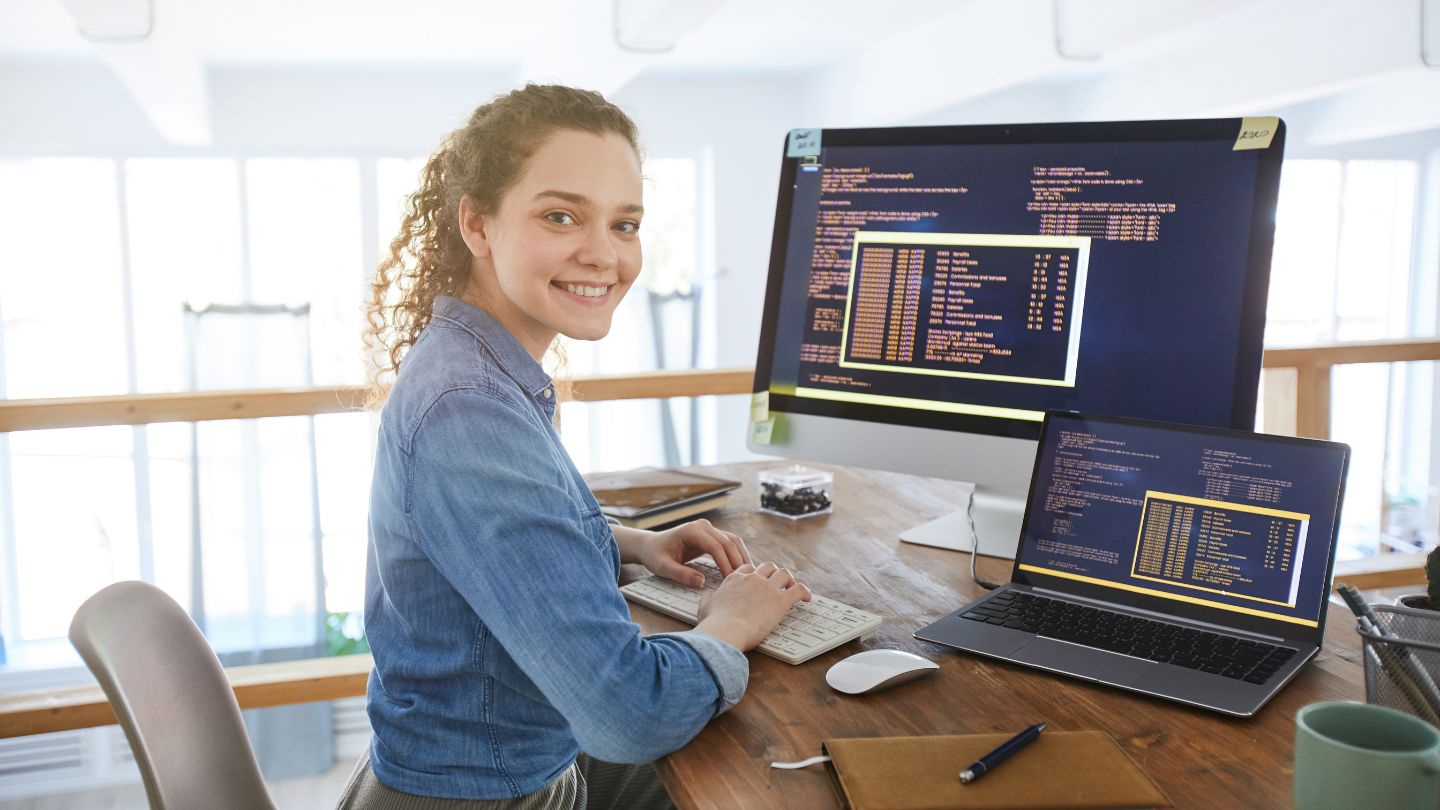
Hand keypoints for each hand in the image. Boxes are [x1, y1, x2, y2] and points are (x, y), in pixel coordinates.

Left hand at [636, 518, 751, 588]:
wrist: (651, 545)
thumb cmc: (655, 555)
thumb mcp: (662, 567)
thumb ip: (681, 575)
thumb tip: (701, 582)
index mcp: (691, 531)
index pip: (716, 546)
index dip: (725, 564)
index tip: (730, 580)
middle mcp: (703, 526)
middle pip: (729, 542)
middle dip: (737, 561)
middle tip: (745, 581)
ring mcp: (709, 529)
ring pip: (733, 541)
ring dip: (741, 557)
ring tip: (749, 575)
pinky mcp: (712, 536)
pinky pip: (730, 543)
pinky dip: (737, 555)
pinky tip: (742, 568)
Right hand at [695, 562, 811, 650]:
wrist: (725, 631)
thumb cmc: (714, 624)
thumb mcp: (705, 606)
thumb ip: (709, 598)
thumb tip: (709, 595)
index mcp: (735, 579)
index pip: (749, 568)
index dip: (755, 574)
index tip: (759, 581)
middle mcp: (752, 579)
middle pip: (768, 567)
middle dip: (774, 573)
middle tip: (778, 583)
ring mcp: (767, 588)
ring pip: (784, 574)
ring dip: (789, 580)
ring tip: (792, 588)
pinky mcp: (780, 601)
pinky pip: (798, 590)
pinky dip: (804, 592)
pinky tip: (807, 598)